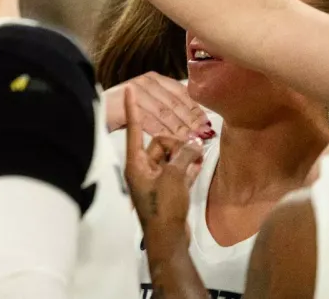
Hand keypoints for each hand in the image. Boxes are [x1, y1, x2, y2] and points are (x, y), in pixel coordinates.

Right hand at [104, 72, 212, 140]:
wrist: (91, 111)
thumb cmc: (120, 110)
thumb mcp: (146, 102)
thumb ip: (165, 105)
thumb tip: (192, 118)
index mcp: (153, 78)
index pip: (181, 92)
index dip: (195, 108)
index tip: (205, 121)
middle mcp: (146, 82)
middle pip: (175, 104)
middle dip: (191, 120)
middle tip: (202, 134)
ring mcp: (136, 92)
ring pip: (165, 113)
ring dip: (180, 128)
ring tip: (191, 140)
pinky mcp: (128, 105)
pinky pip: (151, 121)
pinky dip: (164, 133)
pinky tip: (173, 142)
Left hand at [124, 89, 203, 247]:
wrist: (168, 238)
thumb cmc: (164, 207)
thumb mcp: (175, 177)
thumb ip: (184, 156)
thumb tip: (195, 144)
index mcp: (135, 163)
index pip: (134, 128)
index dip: (132, 108)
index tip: (128, 89)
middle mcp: (141, 169)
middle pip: (159, 144)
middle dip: (177, 145)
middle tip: (193, 152)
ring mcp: (153, 180)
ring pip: (170, 157)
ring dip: (184, 156)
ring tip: (200, 157)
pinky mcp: (165, 190)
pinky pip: (176, 171)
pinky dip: (187, 167)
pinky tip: (200, 163)